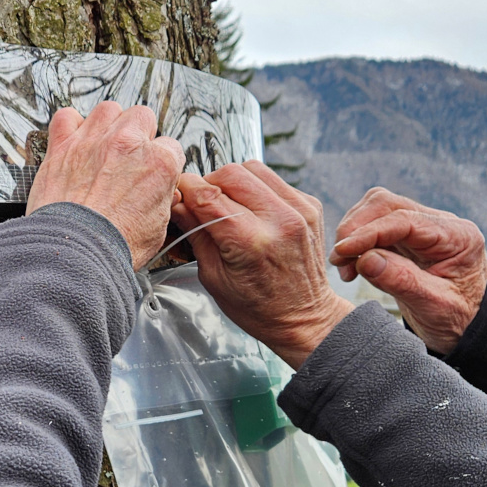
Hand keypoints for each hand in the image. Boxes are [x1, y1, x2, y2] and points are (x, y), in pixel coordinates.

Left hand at [26, 101, 185, 267]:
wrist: (73, 254)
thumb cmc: (111, 247)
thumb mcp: (157, 230)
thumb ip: (163, 201)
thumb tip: (164, 194)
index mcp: (158, 164)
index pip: (170, 146)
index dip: (161, 162)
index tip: (151, 172)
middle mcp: (127, 144)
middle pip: (142, 117)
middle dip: (138, 136)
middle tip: (129, 158)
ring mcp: (93, 141)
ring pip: (108, 110)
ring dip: (109, 125)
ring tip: (103, 147)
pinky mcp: (62, 145)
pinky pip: (66, 116)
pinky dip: (70, 125)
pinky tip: (74, 141)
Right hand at [173, 161, 353, 368]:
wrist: (304, 318)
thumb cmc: (257, 307)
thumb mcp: (213, 278)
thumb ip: (195, 234)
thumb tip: (177, 203)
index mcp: (250, 242)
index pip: (207, 195)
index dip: (186, 189)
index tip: (178, 193)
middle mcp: (279, 219)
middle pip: (230, 173)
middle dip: (208, 183)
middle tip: (202, 204)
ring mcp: (299, 209)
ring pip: (252, 168)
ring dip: (233, 181)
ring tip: (227, 205)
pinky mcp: (309, 205)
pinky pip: (273, 179)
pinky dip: (255, 188)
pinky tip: (251, 210)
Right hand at [329, 188, 486, 353]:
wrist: (467, 326)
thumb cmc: (457, 319)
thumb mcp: (434, 308)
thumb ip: (402, 281)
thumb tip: (365, 259)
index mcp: (458, 236)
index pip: (405, 220)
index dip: (369, 233)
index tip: (343, 251)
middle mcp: (440, 224)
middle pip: (388, 204)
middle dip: (356, 228)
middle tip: (339, 260)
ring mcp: (422, 227)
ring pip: (377, 210)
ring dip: (353, 233)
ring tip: (345, 267)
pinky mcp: (406, 236)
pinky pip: (374, 225)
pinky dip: (357, 242)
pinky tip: (353, 265)